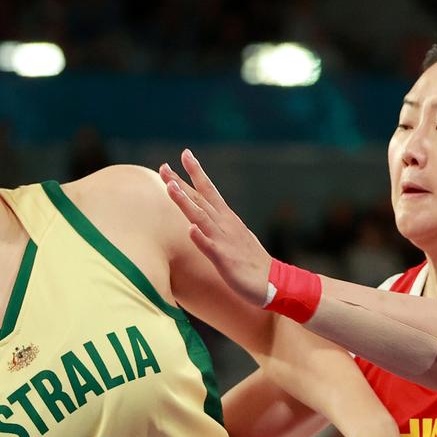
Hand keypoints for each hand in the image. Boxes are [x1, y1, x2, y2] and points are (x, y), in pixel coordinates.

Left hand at [160, 150, 271, 305]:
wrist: (273, 283)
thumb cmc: (250, 261)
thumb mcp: (233, 238)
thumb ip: (217, 227)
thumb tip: (199, 221)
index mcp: (227, 218)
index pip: (209, 190)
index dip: (196, 172)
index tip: (185, 154)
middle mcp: (224, 225)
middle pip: (200, 199)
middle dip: (181, 182)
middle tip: (163, 166)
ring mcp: (224, 241)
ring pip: (201, 218)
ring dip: (185, 202)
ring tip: (170, 187)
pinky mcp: (225, 260)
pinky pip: (210, 248)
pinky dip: (200, 238)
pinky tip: (190, 229)